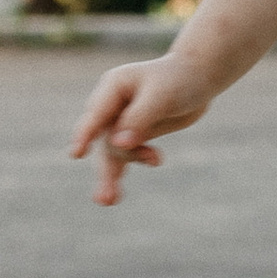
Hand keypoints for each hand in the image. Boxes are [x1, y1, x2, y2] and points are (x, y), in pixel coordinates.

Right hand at [71, 52, 214, 206]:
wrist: (198, 77)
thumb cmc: (179, 79)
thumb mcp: (162, 96)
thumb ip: (140, 118)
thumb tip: (119, 143)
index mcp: (113, 88)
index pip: (96, 115)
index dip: (85, 134)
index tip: (77, 154)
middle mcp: (111, 106)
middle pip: (102, 141)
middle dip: (104, 170)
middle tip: (103, 199)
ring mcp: (121, 122)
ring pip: (113, 153)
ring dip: (113, 175)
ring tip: (110, 201)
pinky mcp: (134, 134)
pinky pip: (127, 155)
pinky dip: (136, 162)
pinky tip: (155, 161)